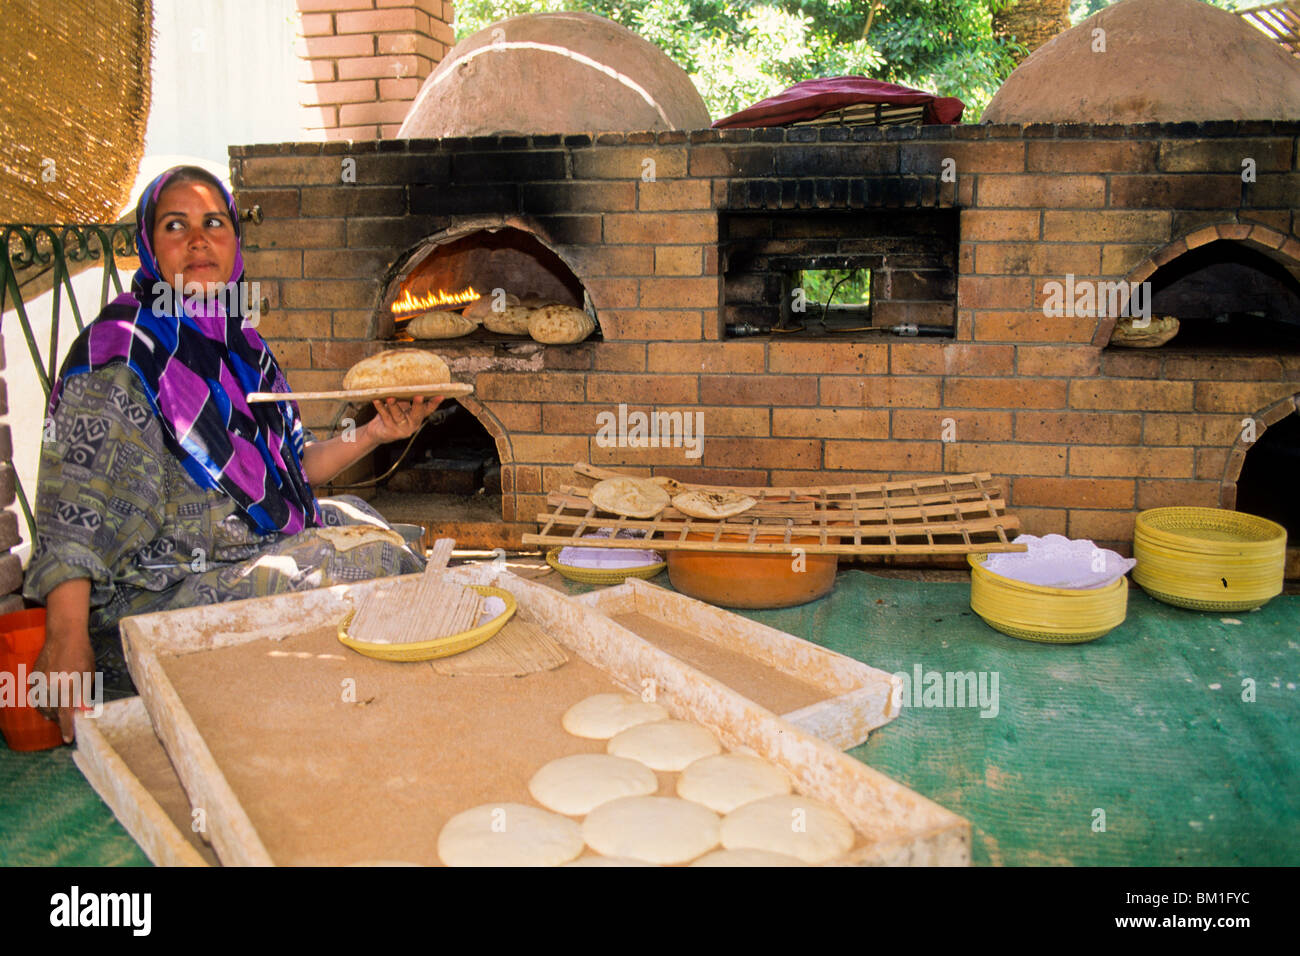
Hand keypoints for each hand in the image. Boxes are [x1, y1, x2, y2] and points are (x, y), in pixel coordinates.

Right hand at [32, 628, 94, 743]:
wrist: (64, 636)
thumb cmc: (82, 654)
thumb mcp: (89, 675)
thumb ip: (84, 695)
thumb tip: (83, 712)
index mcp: (69, 685)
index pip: (66, 713)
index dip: (66, 728)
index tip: (67, 739)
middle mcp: (52, 685)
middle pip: (53, 712)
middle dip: (60, 720)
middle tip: (67, 723)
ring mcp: (40, 681)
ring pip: (42, 707)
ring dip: (50, 714)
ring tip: (57, 715)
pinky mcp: (33, 677)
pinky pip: (35, 697)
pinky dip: (41, 704)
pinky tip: (48, 705)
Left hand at [366, 395, 441, 443]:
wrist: (378, 432)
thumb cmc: (391, 414)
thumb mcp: (402, 406)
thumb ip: (406, 397)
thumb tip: (408, 378)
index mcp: (417, 417)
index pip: (428, 410)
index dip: (435, 403)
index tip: (441, 395)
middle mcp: (412, 424)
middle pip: (417, 414)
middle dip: (418, 404)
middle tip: (419, 396)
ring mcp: (400, 428)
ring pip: (398, 415)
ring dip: (394, 405)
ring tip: (390, 397)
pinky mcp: (389, 430)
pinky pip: (384, 416)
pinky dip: (380, 407)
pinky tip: (376, 400)